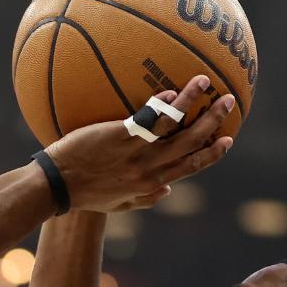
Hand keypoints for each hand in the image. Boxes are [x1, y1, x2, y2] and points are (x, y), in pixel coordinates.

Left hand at [44, 75, 235, 212]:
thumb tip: (168, 189)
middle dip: (213, 121)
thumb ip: (145, 199)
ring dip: (193, 102)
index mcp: (152, 183)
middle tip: (228, 101)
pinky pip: (147, 118)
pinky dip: (162, 104)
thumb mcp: (119, 205)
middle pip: (191, 143)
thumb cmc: (85, 195)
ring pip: (174, 126)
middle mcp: (150, 168)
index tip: (227, 140)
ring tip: (206, 82)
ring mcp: (136, 152)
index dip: (212, 154)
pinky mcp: (119, 136)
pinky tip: (170, 90)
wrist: (57, 186)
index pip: (190, 167)